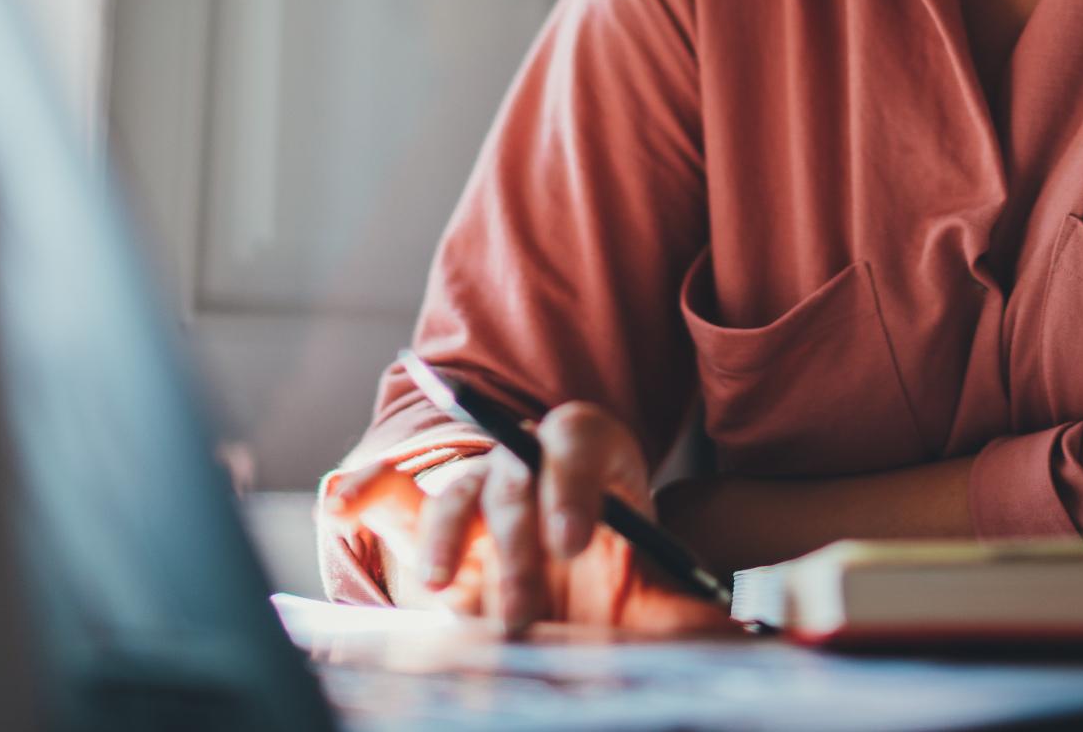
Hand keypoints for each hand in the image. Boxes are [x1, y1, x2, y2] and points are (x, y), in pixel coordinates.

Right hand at [321, 402, 733, 636]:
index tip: (576, 542)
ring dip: (448, 538)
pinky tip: (343, 499)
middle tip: (525, 613)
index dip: (574, 484)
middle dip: (516, 541)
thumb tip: (738, 640)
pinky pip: (396, 501)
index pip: (580, 442)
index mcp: (599, 457)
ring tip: (446, 586)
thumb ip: (692, 615)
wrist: (596, 607)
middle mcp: (533, 464)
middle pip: (515, 475)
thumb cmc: (632, 595)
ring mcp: (481, 494)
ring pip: (457, 493)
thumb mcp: (671, 603)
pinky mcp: (437, 535)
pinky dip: (369, 494)